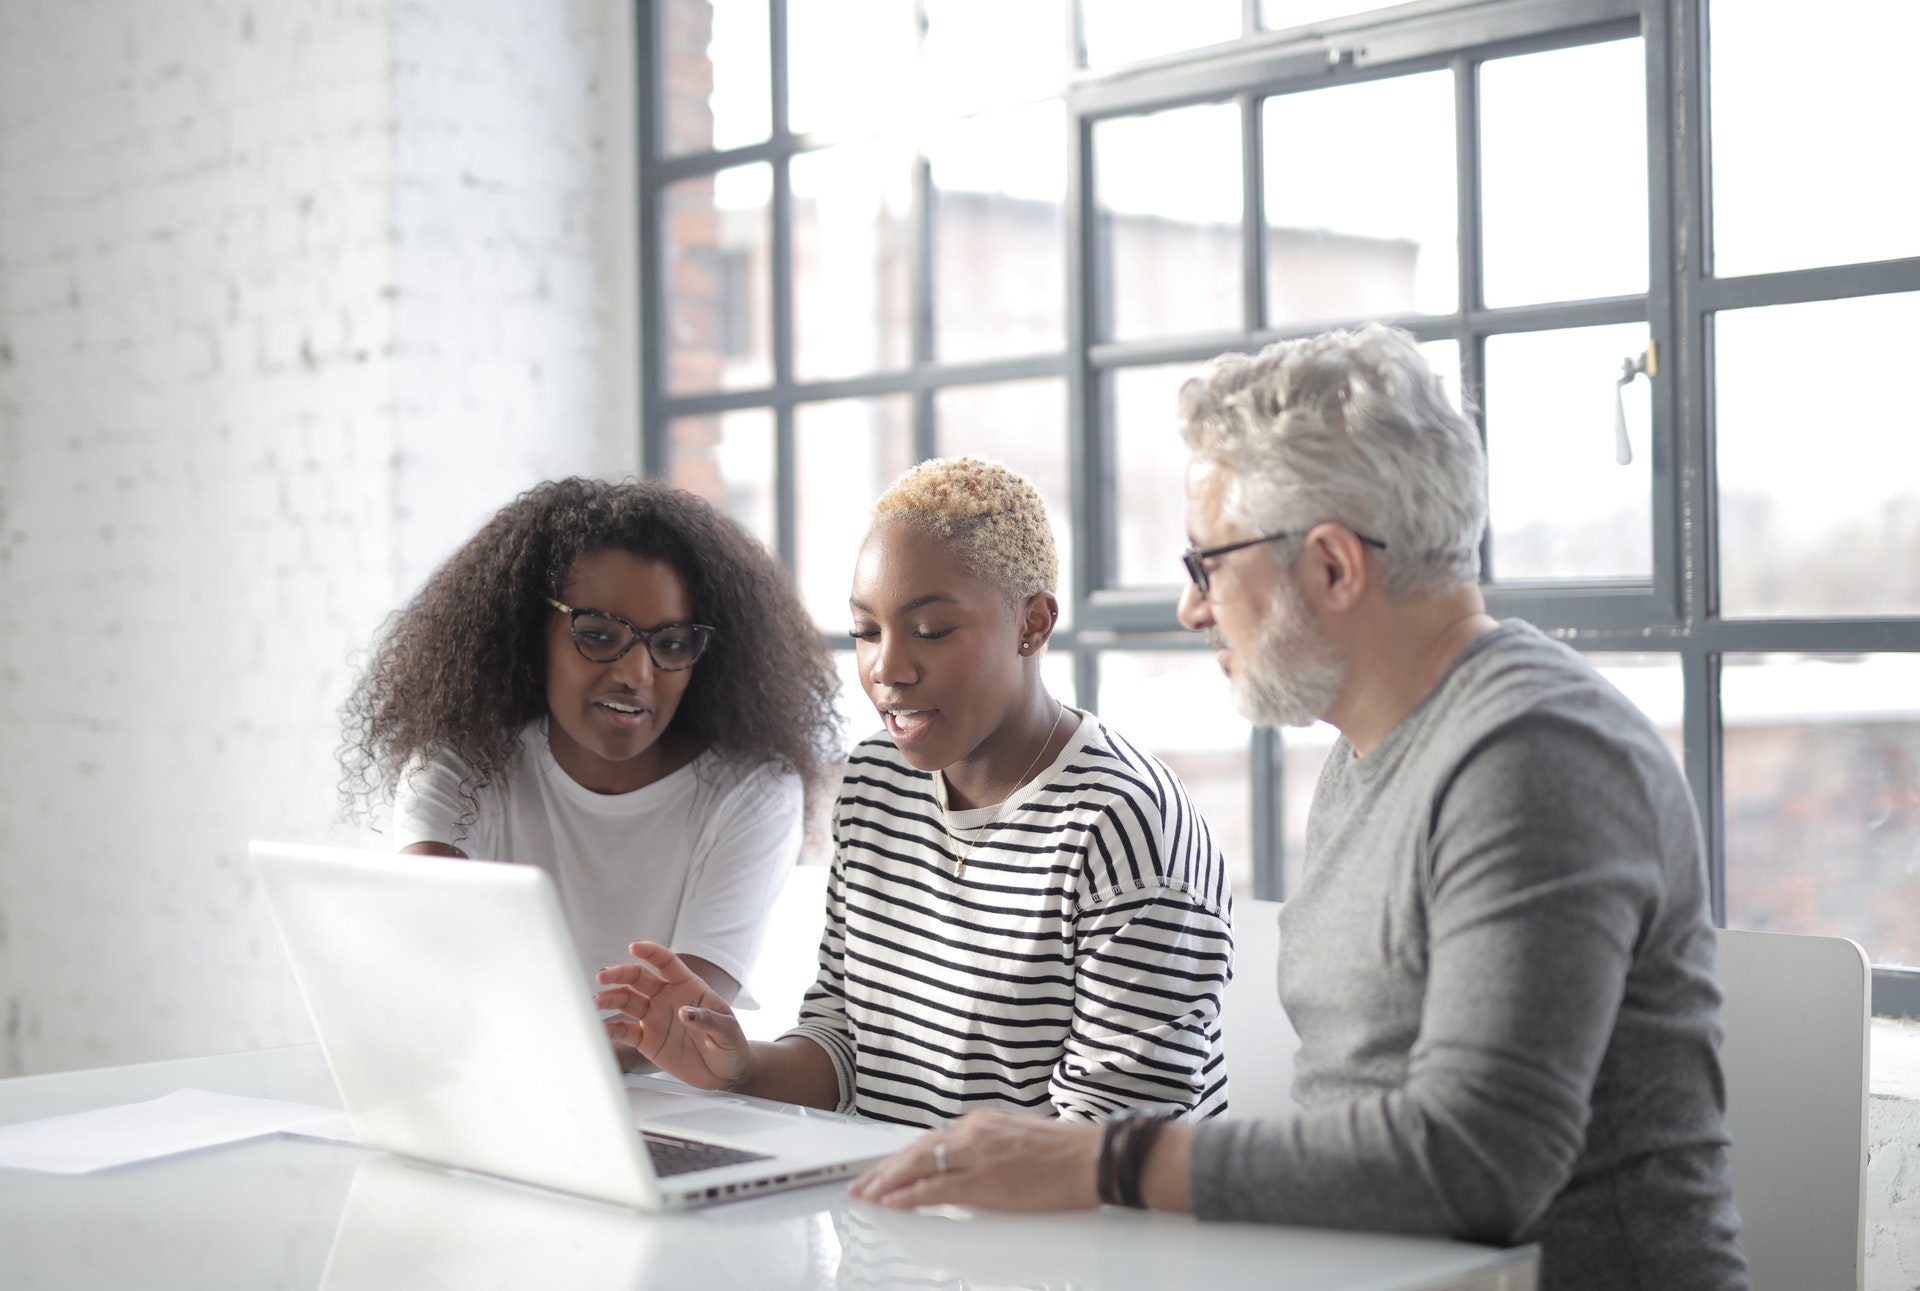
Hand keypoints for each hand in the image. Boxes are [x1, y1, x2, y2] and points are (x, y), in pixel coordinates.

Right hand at [595, 942, 753, 1090]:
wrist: (725, 1074)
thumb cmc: (732, 1045)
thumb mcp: (727, 1031)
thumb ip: (708, 1020)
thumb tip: (685, 1013)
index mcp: (688, 986)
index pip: (666, 962)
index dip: (650, 952)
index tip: (634, 946)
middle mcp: (667, 998)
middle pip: (638, 978)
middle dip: (619, 973)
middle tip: (603, 976)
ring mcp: (655, 1017)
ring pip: (626, 1001)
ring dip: (610, 998)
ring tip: (596, 1001)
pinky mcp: (647, 1040)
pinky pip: (625, 1030)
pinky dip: (611, 1028)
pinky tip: (601, 1028)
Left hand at [849, 1110, 1102, 1211]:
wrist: (1093, 1158)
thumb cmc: (1068, 1153)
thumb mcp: (1021, 1139)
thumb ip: (991, 1148)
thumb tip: (974, 1164)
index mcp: (983, 1123)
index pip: (932, 1139)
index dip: (904, 1155)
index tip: (887, 1166)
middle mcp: (974, 1133)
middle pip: (916, 1149)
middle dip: (885, 1168)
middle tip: (862, 1183)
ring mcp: (976, 1157)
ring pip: (918, 1165)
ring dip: (888, 1181)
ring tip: (867, 1194)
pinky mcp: (983, 1182)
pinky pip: (934, 1189)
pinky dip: (908, 1196)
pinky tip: (891, 1203)